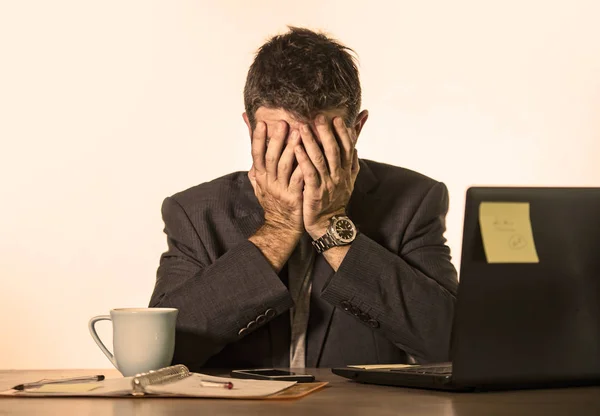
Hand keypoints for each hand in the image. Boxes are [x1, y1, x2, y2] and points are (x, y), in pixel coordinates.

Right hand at [249, 120, 304, 233]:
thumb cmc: (273, 200)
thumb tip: (248, 147)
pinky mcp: (294, 197)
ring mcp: (281, 190)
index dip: (257, 138)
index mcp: (261, 176)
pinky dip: (302, 167)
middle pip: (270, 157)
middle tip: (283, 123)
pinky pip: (298, 180)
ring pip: (284, 166)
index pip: (256, 154)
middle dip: (276, 139)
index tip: (261, 123)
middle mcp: (269, 182)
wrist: (282, 226)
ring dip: (291, 149)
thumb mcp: (260, 181)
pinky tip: (309, 155)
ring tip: (298, 133)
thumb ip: (256, 161)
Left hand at [295, 115, 359, 238]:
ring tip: (302, 127)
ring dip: (311, 142)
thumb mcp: (348, 181)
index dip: (343, 133)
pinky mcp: (314, 192)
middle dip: (326, 132)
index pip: (347, 148)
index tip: (337, 118)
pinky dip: (303, 160)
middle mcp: (338, 176)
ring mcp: (327, 184)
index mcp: (346, 171)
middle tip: (318, 117)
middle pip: (333, 150)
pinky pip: (309, 174)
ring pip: (320, 159)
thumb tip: (356, 146)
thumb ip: (351, 162)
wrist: (329, 224)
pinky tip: (296, 148)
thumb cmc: (335, 201)